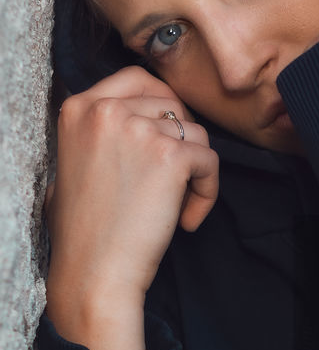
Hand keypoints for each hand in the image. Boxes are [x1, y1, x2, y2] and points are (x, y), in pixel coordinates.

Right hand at [44, 65, 218, 306]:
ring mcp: (138, 130)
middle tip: (173, 181)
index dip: (162, 105)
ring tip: (176, 206)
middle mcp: (105, 110)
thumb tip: (148, 116)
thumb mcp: (77, 161)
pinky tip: (187, 219)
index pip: (137, 79)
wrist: (93, 271)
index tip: (168, 137)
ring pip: (195, 133)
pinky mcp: (170, 156)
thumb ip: (103, 130)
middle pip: (172, 104)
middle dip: (182, 140)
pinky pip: (211, 160)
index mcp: (78, 108)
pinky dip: (207, 192)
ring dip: (195, 171)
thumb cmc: (87, 228)